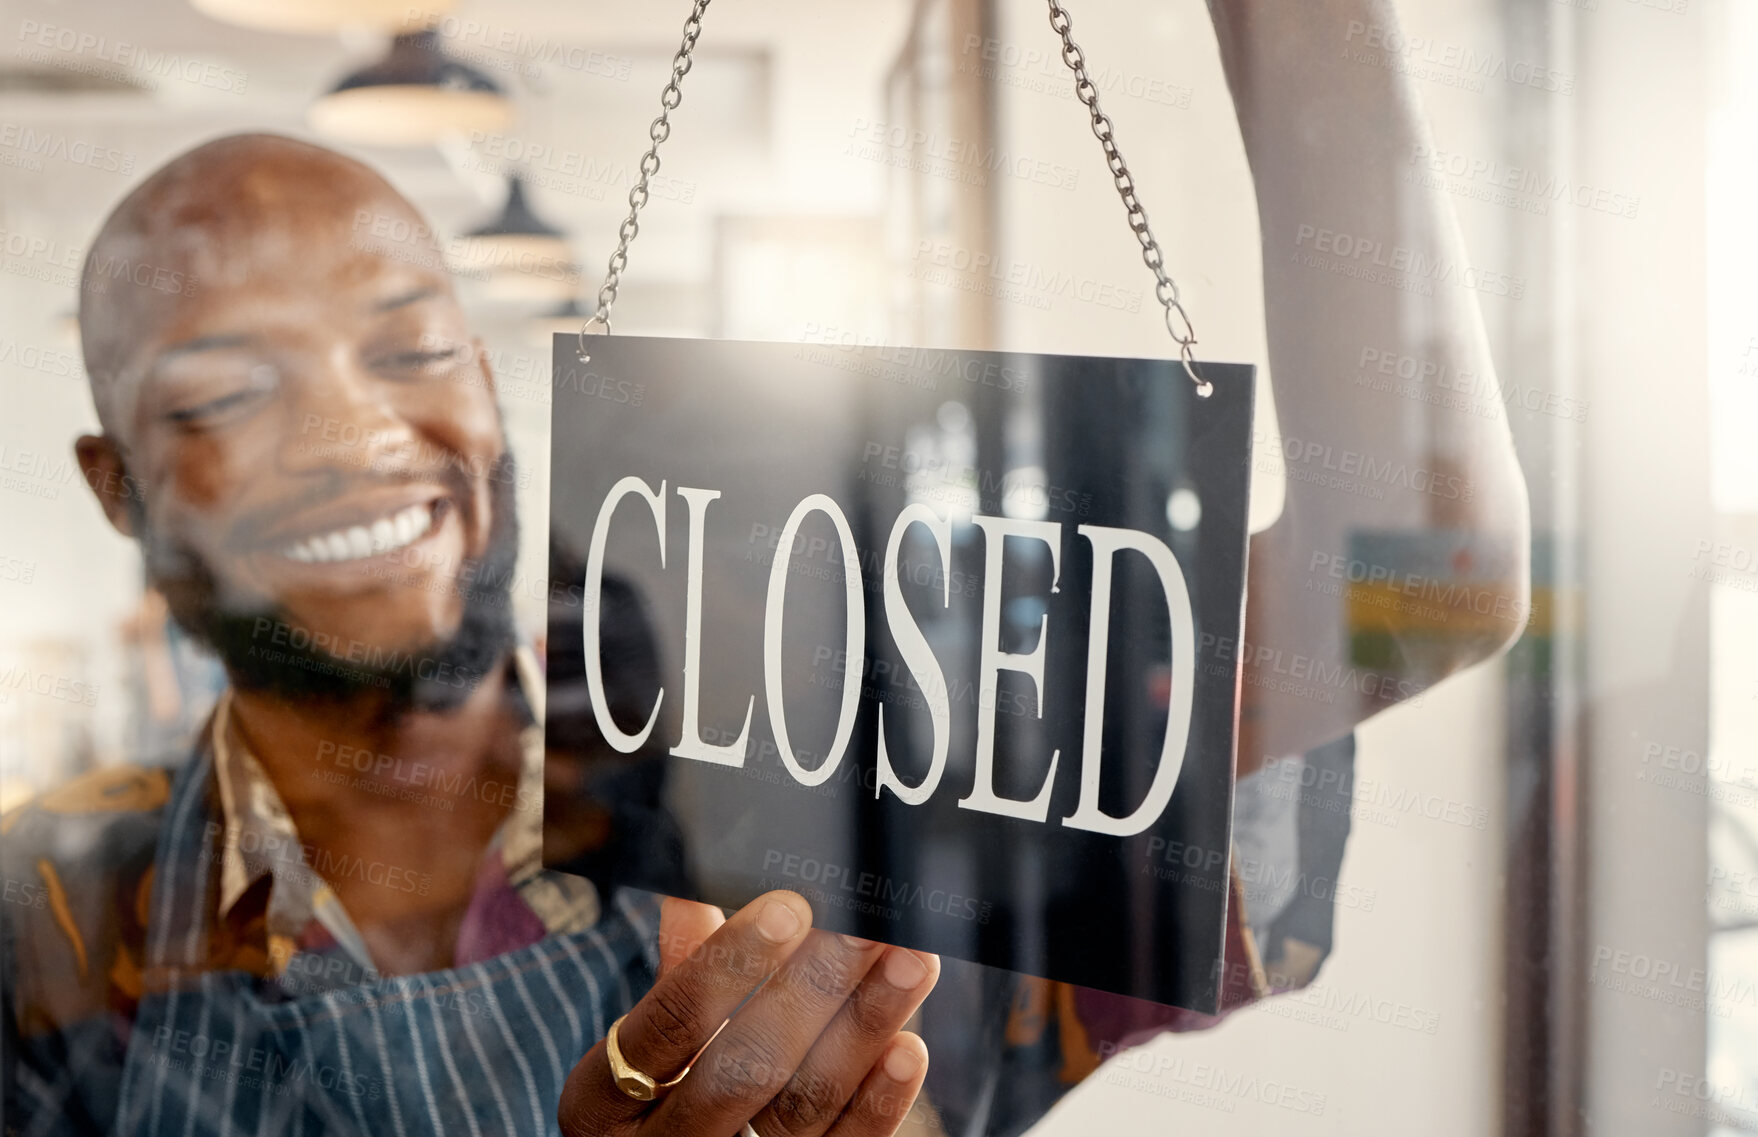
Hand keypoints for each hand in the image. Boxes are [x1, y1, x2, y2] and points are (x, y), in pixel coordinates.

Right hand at [558, 890, 940, 1136]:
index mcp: (605, 1096)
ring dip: (862, 1030)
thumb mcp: (645, 1036)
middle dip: (812, 991)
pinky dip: (877, 1103)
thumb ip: (681, 961)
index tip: (789, 906)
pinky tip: (908, 1047)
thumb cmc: (657, 1082)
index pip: (670, 1023)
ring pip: (801, 1108)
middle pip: (743, 1068)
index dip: (729, 965)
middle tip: (867, 926)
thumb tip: (696, 873)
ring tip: (910, 961)